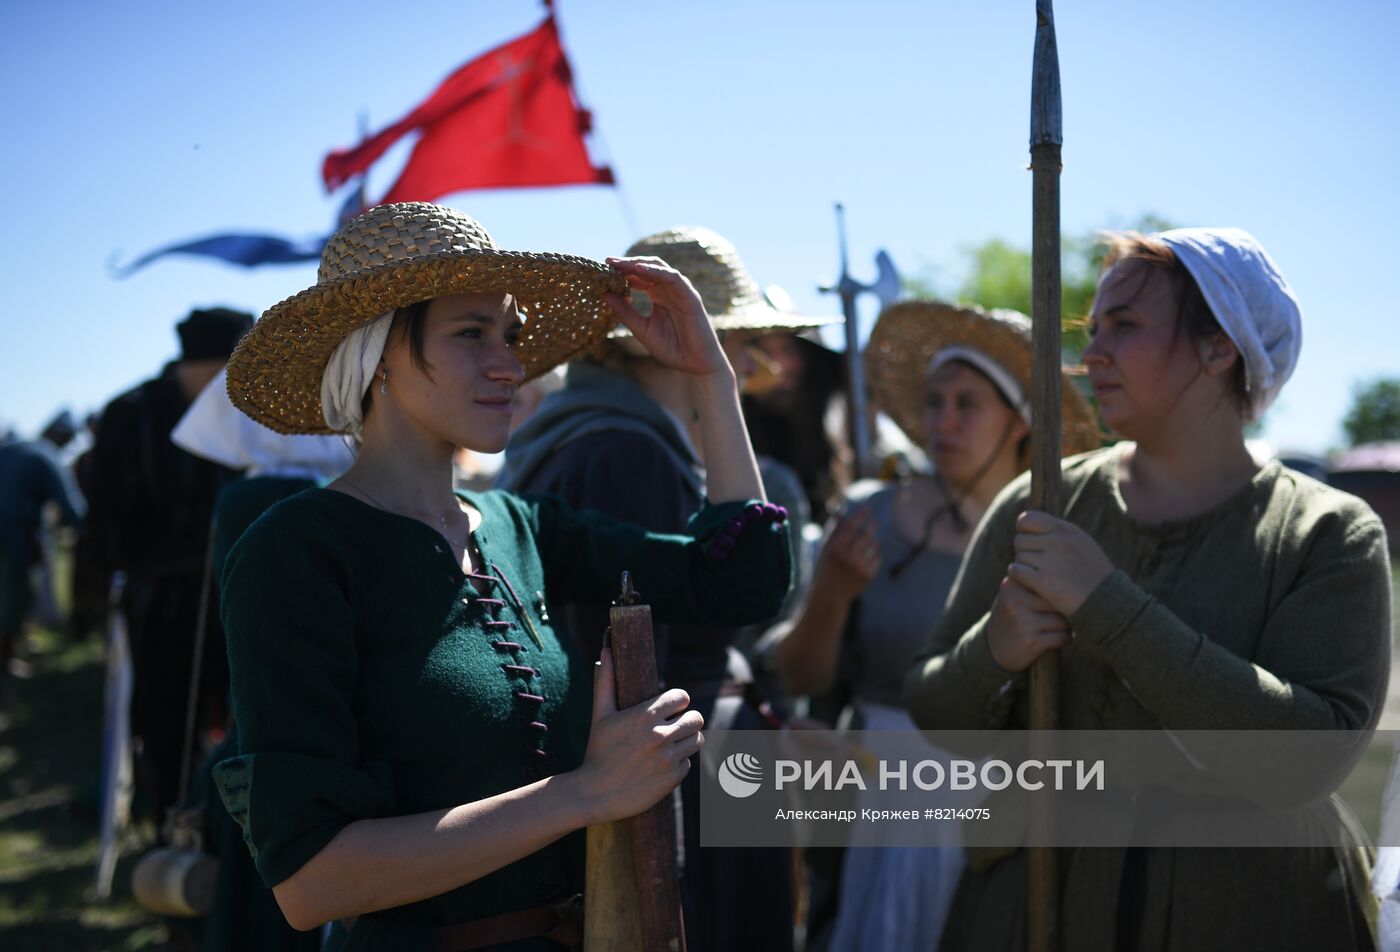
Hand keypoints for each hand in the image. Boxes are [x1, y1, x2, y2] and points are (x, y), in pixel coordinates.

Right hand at [572, 647, 703, 824]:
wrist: (594, 794)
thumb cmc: (597, 751)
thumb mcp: (600, 714)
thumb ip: (606, 680)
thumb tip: (605, 650)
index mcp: (645, 716)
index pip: (682, 697)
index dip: (676, 702)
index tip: (669, 708)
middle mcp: (660, 736)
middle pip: (696, 718)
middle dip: (686, 720)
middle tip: (673, 726)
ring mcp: (668, 758)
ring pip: (697, 740)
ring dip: (686, 741)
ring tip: (669, 744)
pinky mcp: (673, 779)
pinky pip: (688, 764)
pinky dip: (677, 764)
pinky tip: (660, 766)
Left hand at [604, 257, 728, 376]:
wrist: (695, 364)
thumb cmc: (671, 348)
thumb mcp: (642, 329)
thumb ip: (625, 312)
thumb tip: (604, 295)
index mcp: (658, 296)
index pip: (638, 277)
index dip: (621, 272)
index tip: (602, 270)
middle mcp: (669, 290)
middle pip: (647, 268)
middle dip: (627, 264)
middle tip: (607, 261)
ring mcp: (680, 291)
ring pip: (659, 269)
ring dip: (638, 264)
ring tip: (619, 263)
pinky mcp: (690, 296)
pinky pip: (673, 278)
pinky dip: (657, 272)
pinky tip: (640, 269)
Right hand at [813, 506, 880, 602]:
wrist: (830, 595)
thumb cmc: (826, 566)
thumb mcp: (826, 548)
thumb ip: (833, 529)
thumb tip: (840, 509)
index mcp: (834, 550)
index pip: (850, 527)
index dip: (859, 516)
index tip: (867, 508)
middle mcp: (847, 558)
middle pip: (865, 535)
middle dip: (871, 525)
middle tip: (874, 521)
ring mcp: (858, 568)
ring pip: (873, 546)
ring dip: (872, 541)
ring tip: (865, 545)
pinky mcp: (868, 576)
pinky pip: (877, 558)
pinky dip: (874, 555)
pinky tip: (866, 559)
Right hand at [985, 576, 1071, 672]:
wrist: (992, 648)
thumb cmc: (1012, 615)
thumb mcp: (1014, 593)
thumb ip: (1034, 582)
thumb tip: (1072, 577)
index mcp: (1012, 584)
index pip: (1048, 582)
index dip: (1060, 590)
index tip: (1067, 595)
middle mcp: (1015, 601)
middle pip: (1057, 600)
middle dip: (1066, 608)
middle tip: (1069, 613)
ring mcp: (1023, 621)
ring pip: (1062, 620)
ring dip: (1067, 626)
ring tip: (1063, 626)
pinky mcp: (1031, 641)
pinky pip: (1062, 637)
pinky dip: (1066, 638)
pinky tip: (1061, 638)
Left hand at [1008, 510, 1114, 615]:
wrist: (1106, 600)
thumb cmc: (1092, 572)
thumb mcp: (1080, 542)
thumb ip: (1057, 532)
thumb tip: (1029, 523)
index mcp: (1065, 530)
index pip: (1027, 519)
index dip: (1024, 530)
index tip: (1030, 541)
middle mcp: (1056, 542)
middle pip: (1020, 540)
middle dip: (1024, 551)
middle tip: (1036, 563)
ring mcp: (1049, 561)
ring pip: (1018, 557)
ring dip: (1024, 566)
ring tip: (1039, 574)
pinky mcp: (1043, 581)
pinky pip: (1016, 571)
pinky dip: (1019, 577)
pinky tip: (1031, 582)